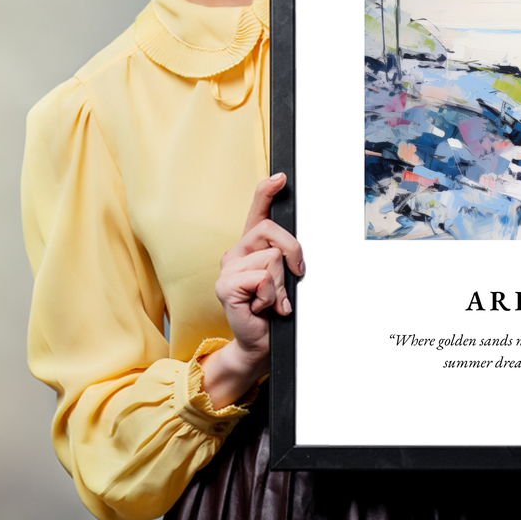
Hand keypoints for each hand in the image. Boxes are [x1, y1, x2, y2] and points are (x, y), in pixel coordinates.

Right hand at [200, 173, 304, 407]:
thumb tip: (295, 250)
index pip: (257, 211)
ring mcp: (228, 268)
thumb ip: (286, 258)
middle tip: (293, 277)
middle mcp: (236, 252)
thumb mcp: (285, 278)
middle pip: (272, 231)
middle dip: (293, 253)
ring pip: (272, 258)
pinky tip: (262, 307)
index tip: (281, 177)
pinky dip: (271, 296)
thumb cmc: (274, 309)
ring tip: (272, 300)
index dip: (267, 191)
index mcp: (251, 247)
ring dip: (281, 284)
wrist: (260, 342)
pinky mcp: (225, 286)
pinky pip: (262, 278)